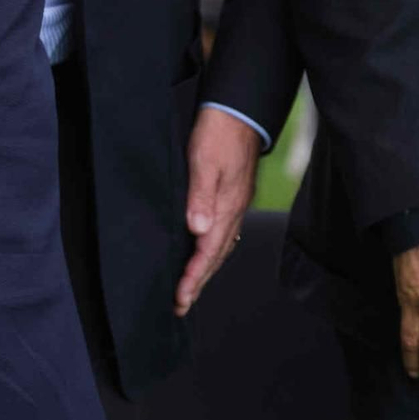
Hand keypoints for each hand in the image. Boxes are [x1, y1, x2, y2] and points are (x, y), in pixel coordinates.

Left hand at [175, 108, 261, 315]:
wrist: (238, 113)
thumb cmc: (218, 135)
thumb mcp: (205, 162)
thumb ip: (201, 196)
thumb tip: (197, 229)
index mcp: (226, 207)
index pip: (208, 252)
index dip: (193, 277)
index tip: (180, 298)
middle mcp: (232, 211)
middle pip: (215, 256)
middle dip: (198, 282)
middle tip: (181, 305)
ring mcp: (233, 205)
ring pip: (219, 247)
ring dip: (204, 269)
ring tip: (189, 288)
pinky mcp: (230, 198)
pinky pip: (221, 234)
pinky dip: (210, 251)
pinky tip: (203, 253)